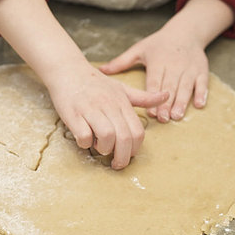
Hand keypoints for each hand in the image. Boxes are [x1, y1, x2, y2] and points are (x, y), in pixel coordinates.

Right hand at [44, 63, 167, 169]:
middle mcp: (108, 106)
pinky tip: (84, 139)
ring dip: (104, 149)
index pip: (137, 131)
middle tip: (116, 164)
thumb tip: (166, 95)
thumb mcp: (122, 88)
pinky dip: (85, 143)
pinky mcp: (73, 113)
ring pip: (106, 136)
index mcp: (122, 103)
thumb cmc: (95, 82)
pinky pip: (83, 135)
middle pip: (123, 138)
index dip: (135, 149)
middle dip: (122, 157)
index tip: (128, 155)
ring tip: (99, 147)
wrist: (68, 69)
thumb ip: (143, 97)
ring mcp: (90, 109)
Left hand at [99, 26, 207, 122]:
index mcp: (158, 61)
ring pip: (185, 87)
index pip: (154, 81)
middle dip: (166, 104)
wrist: (186, 32)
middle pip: (170, 87)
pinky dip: (202, 94)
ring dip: (182, 102)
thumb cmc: (159, 44)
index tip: (150, 112)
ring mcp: (189, 68)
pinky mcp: (201, 70)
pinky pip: (202, 83)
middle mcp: (174, 65)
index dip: (152, 96)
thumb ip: (121, 62)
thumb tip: (100, 71)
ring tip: (177, 116)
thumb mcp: (139, 49)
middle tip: (163, 119)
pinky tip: (199, 105)